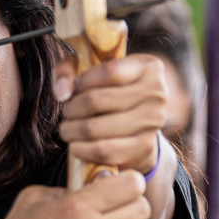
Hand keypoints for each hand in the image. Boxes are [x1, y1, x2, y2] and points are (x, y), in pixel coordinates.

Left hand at [56, 54, 167, 175]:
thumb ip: (69, 69)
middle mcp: (156, 93)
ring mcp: (153, 122)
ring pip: (95, 128)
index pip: (109, 71)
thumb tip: (62, 92)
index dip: (81, 81)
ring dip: (71, 130)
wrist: (142, 124)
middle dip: (71, 108)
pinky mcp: (145, 147)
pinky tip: (76, 145)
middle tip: (67, 112)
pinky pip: (103, 151)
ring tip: (68, 128)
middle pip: (96, 100)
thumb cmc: (112, 90)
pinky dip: (81, 150)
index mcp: (148, 67)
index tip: (72, 89)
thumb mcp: (94, 70)